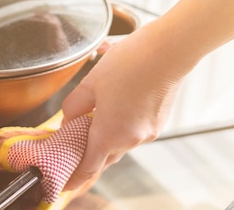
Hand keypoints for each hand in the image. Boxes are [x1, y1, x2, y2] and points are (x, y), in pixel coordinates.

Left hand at [60, 22, 188, 191]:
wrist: (168, 50)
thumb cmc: (129, 63)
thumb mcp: (90, 83)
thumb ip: (74, 107)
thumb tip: (68, 120)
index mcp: (110, 134)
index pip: (89, 168)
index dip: (75, 178)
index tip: (64, 183)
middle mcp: (131, 140)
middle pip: (103, 157)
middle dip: (88, 155)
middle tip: (72, 147)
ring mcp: (148, 133)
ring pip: (119, 144)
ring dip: (104, 138)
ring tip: (92, 119)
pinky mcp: (158, 123)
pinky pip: (133, 132)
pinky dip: (120, 127)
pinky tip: (114, 107)